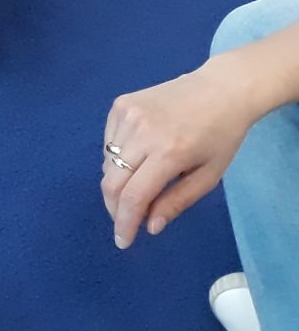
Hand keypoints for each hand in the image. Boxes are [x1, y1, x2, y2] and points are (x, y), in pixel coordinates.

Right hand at [104, 58, 268, 248]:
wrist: (222, 88)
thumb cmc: (222, 135)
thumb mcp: (209, 175)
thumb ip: (177, 202)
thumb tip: (149, 226)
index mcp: (170, 153)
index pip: (133, 196)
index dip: (124, 222)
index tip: (123, 241)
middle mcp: (142, 132)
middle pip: (112, 181)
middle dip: (114, 207)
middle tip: (125, 220)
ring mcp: (127, 115)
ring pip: (107, 163)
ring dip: (117, 182)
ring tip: (139, 182)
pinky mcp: (120, 104)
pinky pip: (108, 142)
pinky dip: (116, 158)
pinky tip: (137, 155)